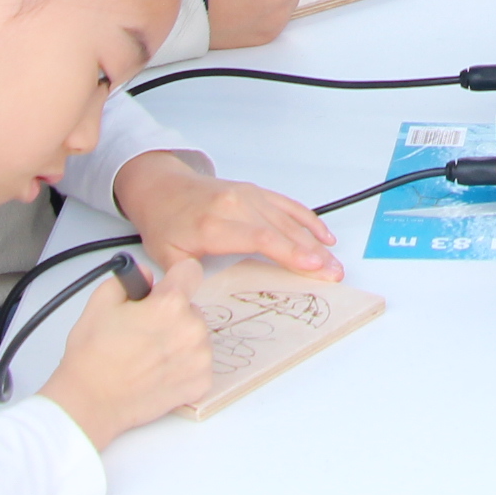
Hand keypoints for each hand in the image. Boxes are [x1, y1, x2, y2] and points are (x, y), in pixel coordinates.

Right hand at [38, 254, 212, 444]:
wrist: (91, 402)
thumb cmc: (93, 357)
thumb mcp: (100, 302)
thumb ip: (130, 278)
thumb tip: (147, 276)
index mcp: (170, 304)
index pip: (191, 271)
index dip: (174, 278)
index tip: (165, 290)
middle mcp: (192, 329)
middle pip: (191, 308)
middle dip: (171, 315)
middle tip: (144, 332)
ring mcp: (200, 358)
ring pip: (196, 336)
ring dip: (179, 341)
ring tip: (148, 356)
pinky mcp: (201, 383)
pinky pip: (199, 363)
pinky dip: (183, 366)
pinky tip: (158, 372)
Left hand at [114, 153, 339, 278]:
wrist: (162, 187)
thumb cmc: (165, 223)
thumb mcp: (166, 256)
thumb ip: (186, 280)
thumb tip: (198, 307)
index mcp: (213, 224)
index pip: (258, 238)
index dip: (287, 251)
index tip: (311, 264)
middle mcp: (235, 205)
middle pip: (281, 230)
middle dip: (311, 253)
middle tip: (334, 273)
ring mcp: (248, 196)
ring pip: (289, 219)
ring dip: (315, 242)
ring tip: (334, 263)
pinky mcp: (256, 192)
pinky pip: (288, 206)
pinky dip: (308, 220)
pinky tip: (325, 237)